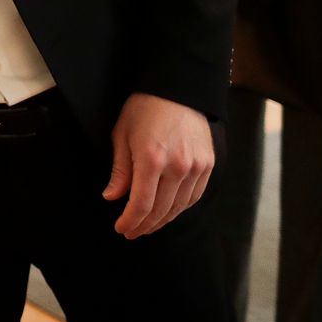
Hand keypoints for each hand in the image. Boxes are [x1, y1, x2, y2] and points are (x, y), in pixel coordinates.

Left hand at [102, 93, 214, 238]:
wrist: (177, 89)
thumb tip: (112, 198)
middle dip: (144, 225)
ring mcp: (196, 167)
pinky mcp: (208, 165)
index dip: (130, 221)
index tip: (121, 228)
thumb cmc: (143, 109)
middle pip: (161, 211)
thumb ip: (120, 170)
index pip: (141, 204)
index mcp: (151, 159)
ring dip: (162, 221)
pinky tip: (169, 211)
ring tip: (148, 225)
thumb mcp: (122, 135)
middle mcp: (177, 167)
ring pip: (179, 207)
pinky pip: (194, 196)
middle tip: (132, 232)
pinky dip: (180, 208)